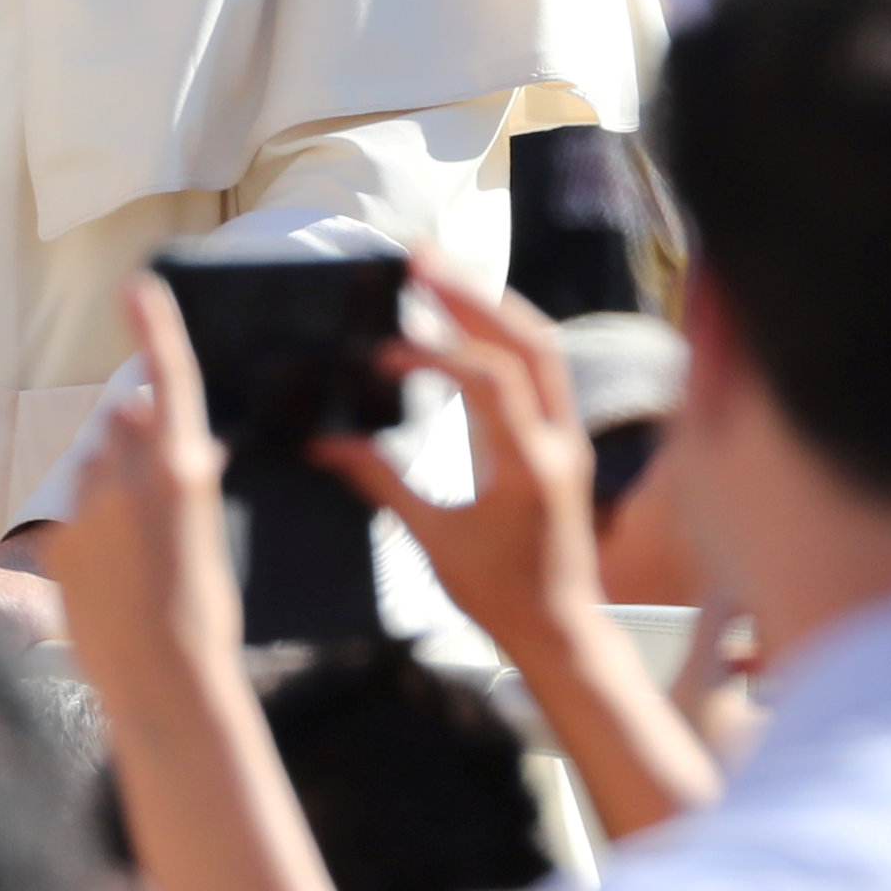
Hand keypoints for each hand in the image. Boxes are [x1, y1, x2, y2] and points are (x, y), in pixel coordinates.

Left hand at [47, 278, 242, 696]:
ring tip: (136, 555)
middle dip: (133, 441)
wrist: (164, 681)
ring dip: (110, 487)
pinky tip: (110, 578)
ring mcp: (89, 505)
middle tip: (153, 500)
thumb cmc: (204, 613)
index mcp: (184, 470)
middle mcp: (131, 475)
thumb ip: (183, 476)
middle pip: (124, 425)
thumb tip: (176, 437)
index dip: (153, 327)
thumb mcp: (209, 533)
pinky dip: (88, 532)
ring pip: (95, 468)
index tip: (136, 286)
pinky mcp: (59, 537)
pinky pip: (72, 514)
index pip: (169, 379)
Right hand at [313, 257, 606, 658]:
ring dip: (489, 305)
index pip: (489, 382)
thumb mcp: (434, 541)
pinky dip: (501, 335)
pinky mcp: (562, 441)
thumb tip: (323, 442)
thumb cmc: (499, 596)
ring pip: (541, 347)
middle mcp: (558, 441)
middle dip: (472, 293)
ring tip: (435, 273)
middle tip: (417, 258)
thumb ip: (380, 481)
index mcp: (528, 467)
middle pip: (529, 342)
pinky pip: (541, 370)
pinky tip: (463, 321)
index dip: (435, 352)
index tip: (383, 351)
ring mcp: (567, 437)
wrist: (563, 632)